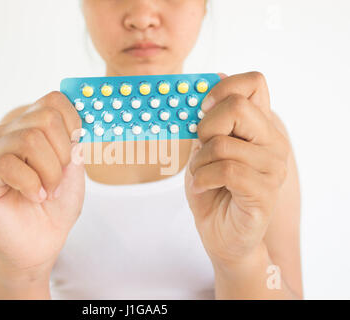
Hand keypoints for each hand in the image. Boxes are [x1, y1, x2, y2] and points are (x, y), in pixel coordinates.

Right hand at [0, 91, 84, 281]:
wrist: (38, 245)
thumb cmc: (54, 208)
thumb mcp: (74, 172)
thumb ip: (74, 145)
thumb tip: (76, 123)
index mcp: (29, 128)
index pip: (52, 100)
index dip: (72, 121)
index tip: (76, 147)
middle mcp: (5, 135)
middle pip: (44, 118)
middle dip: (63, 153)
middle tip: (59, 179)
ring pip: (28, 140)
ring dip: (49, 172)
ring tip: (47, 192)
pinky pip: (6, 164)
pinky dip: (31, 183)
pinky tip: (34, 197)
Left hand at [185, 72, 289, 268]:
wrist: (221, 234)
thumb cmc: (212, 189)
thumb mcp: (204, 149)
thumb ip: (211, 119)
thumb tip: (216, 75)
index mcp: (259, 126)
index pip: (254, 82)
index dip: (223, 89)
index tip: (204, 109)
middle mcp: (272, 142)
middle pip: (238, 107)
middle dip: (206, 127)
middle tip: (202, 148)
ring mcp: (273, 168)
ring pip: (223, 144)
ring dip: (199, 162)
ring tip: (201, 175)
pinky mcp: (264, 193)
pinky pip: (225, 171)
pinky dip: (202, 178)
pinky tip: (201, 187)